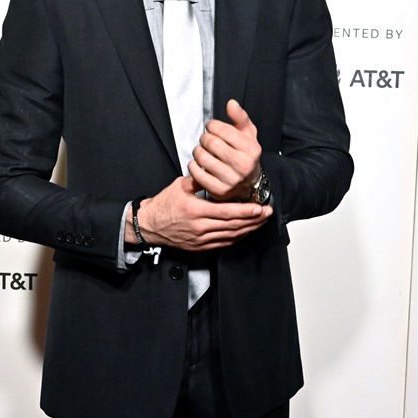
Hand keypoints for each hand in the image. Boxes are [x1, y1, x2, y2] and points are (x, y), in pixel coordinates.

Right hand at [128, 175, 271, 250]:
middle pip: (233, 225)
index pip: (227, 212)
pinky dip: (236, 237)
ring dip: (248, 229)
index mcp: (195, 210)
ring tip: (261, 221)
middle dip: (253, 220)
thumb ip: (200, 179)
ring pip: (230, 236)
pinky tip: (245, 231)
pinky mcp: (200, 246)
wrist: (149, 225)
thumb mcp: (180, 185)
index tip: (260, 207)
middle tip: (267, 213)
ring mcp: (200, 239)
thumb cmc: (163, 204)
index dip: (246, 211)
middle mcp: (200, 227)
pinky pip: (223, 243)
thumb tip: (216, 171)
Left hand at [188, 99, 262, 201]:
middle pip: (211, 143)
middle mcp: (243, 165)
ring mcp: (231, 180)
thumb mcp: (248, 134)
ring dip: (197, 151)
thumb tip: (231, 103)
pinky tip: (198, 163)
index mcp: (251, 149)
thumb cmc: (245, 155)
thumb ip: (240, 117)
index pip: (223, 130)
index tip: (211, 127)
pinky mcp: (219, 190)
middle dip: (204, 138)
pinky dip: (193, 165)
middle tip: (205, 139)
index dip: (212, 125)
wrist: (248, 183)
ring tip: (201, 150)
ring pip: (202, 157)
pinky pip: (197, 173)